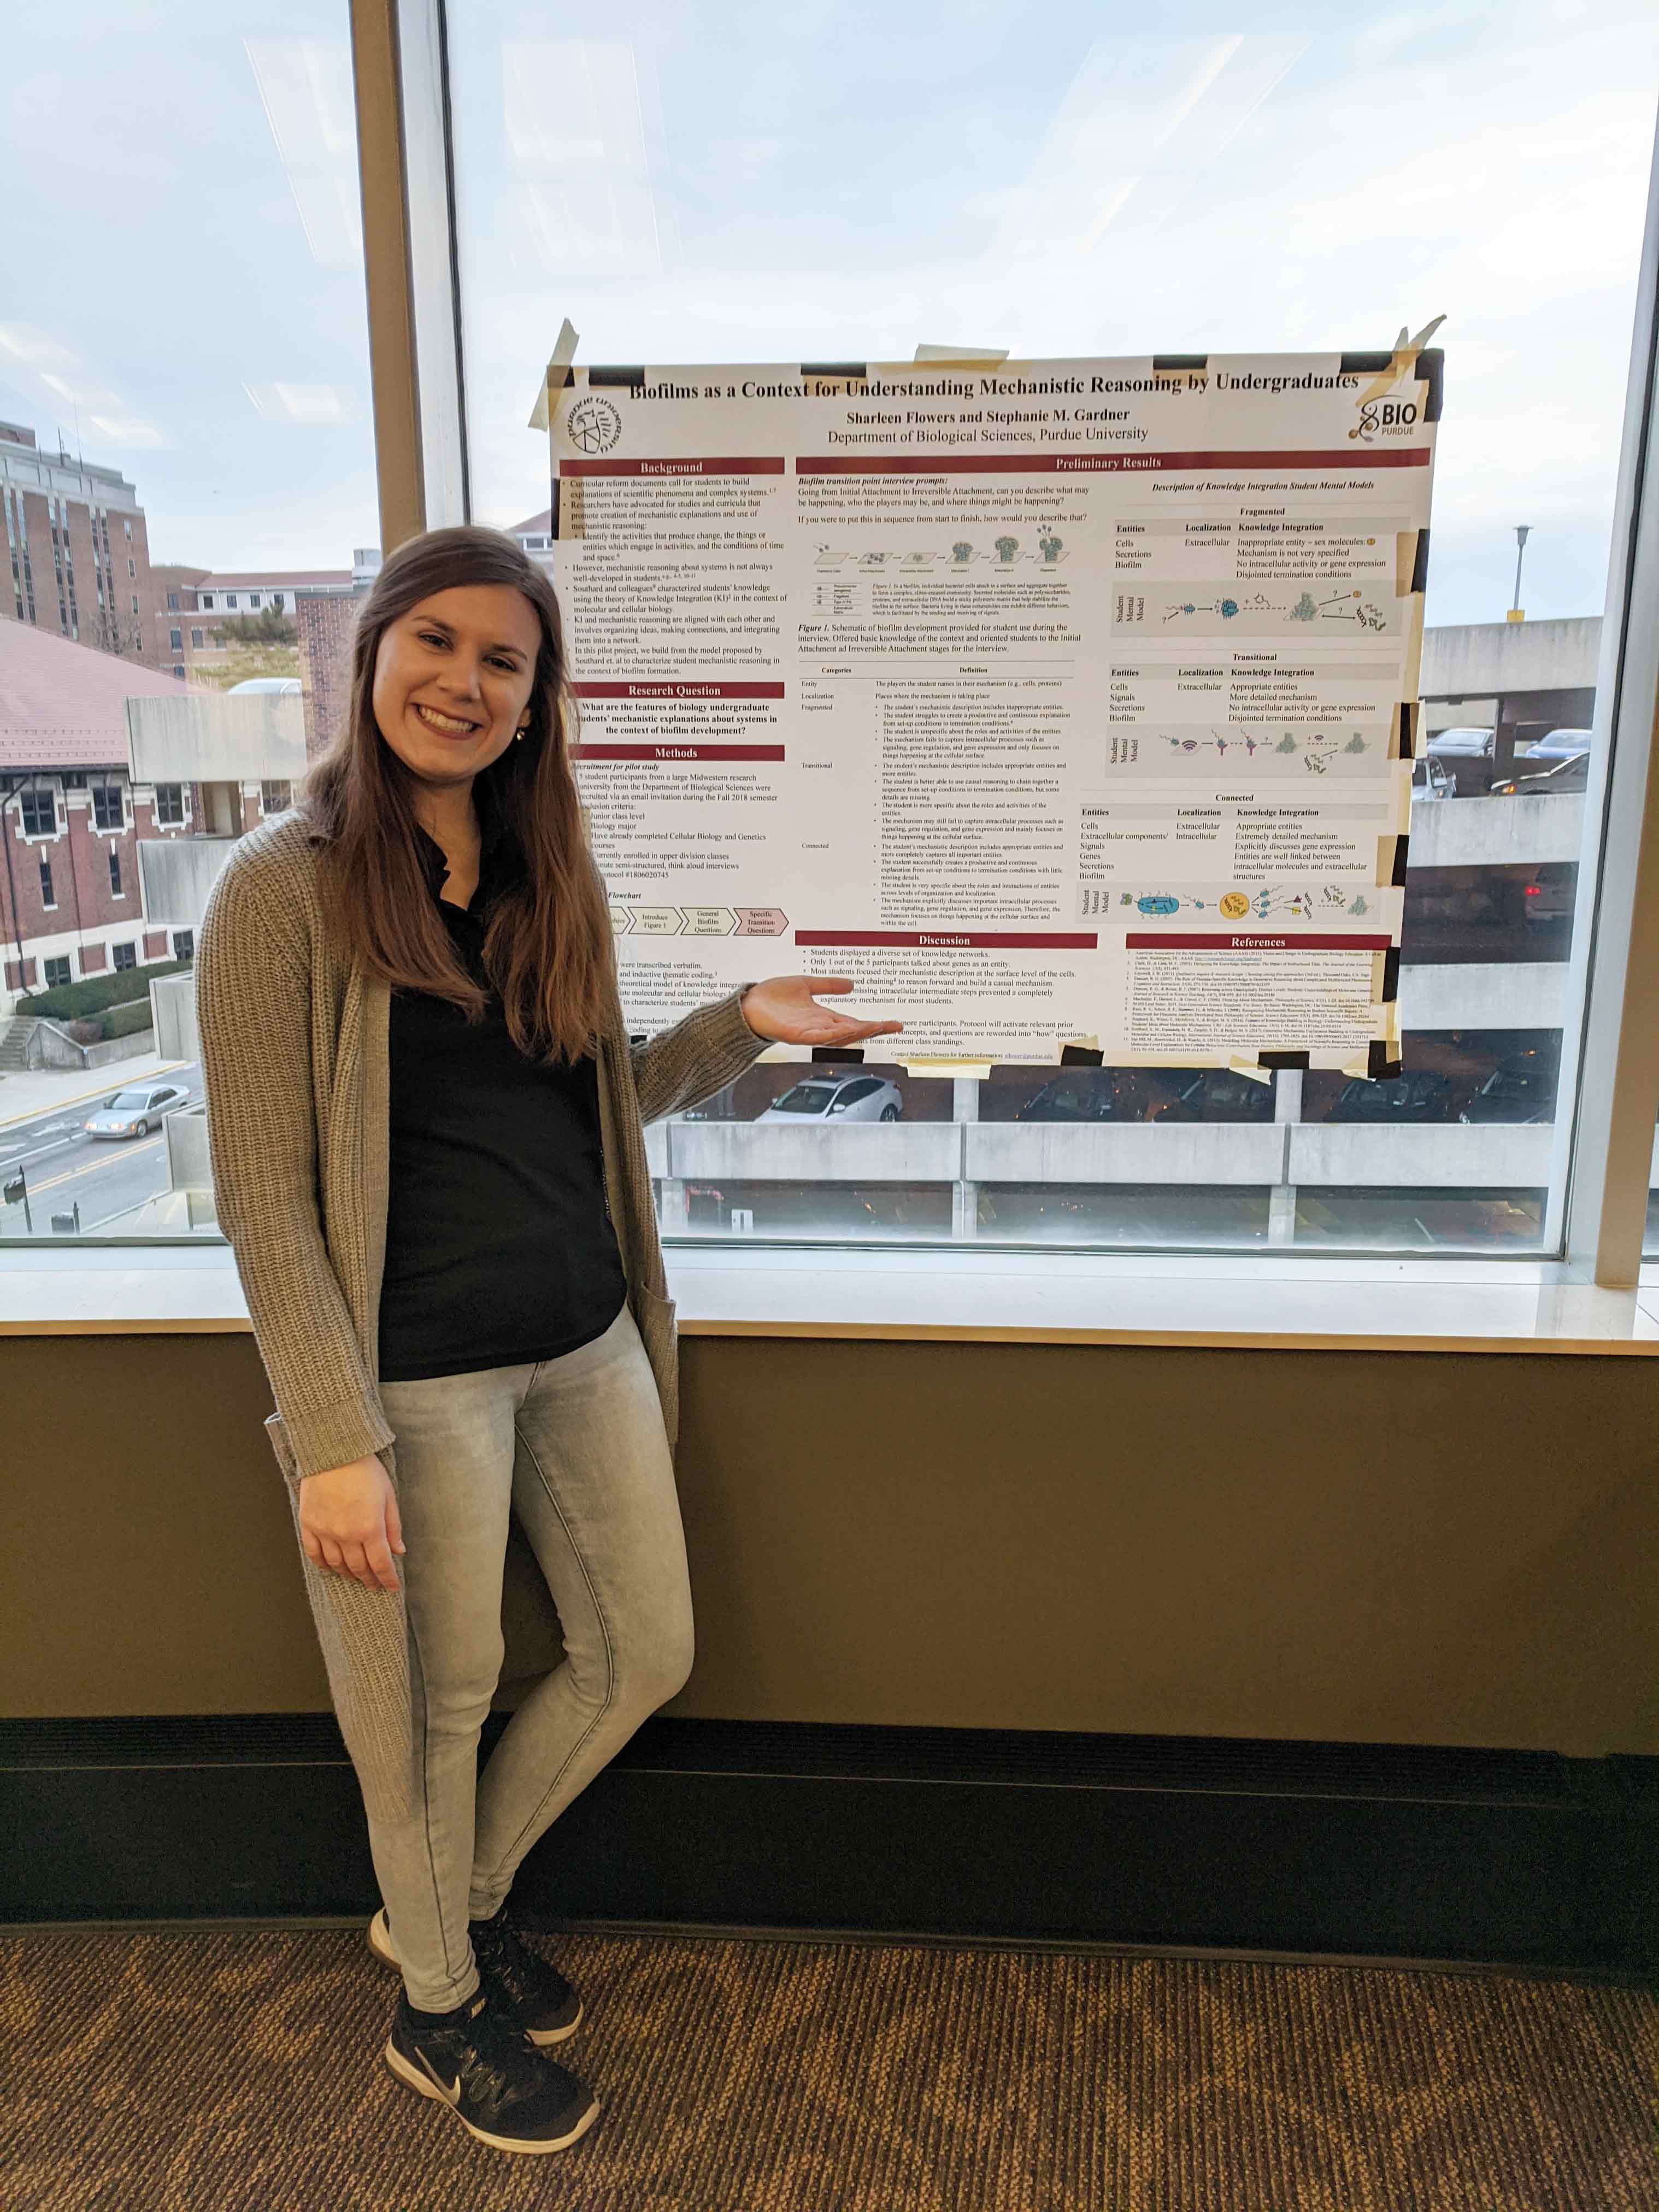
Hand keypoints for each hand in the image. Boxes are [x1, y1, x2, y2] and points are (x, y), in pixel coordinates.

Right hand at [297, 1457, 404, 1591]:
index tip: (391, 1588)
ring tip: (356, 1577)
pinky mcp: (308, 1525)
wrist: (333, 1452)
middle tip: (375, 1586)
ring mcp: (325, 1531)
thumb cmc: (365, 1470)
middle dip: (369, 1580)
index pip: (380, 1564)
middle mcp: (346, 1534)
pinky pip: (314, 1553)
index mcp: (370, 1527)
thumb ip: (393, 1526)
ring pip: (337, 1564)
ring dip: (348, 1574)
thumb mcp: (388, 1496)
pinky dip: (323, 1565)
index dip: (387, 1579)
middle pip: (359, 1568)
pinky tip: (331, 1568)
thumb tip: (399, 1551)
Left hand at [737, 976, 903, 1047]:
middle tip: (895, 1026)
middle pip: (853, 1031)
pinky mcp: (796, 1035)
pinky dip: (834, 1034)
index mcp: (823, 1017)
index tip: (894, 1023)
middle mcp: (819, 1027)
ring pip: (839, 1035)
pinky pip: (819, 1036)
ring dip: (858, 1031)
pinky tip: (847, 1029)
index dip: (875, 1023)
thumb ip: (827, 984)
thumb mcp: (805, 984)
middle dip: (874, 1030)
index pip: (855, 1021)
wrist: (748, 1006)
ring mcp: (809, 1032)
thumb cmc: (772, 998)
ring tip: (876, 1026)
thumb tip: (851, 984)